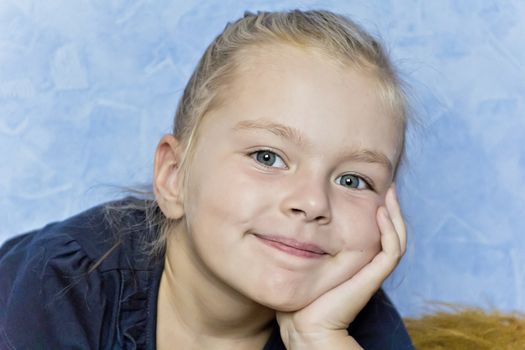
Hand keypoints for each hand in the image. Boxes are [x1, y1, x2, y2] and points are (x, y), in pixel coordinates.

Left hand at [276, 185, 406, 348]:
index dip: (377, 210)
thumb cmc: (299, 296)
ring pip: (396, 238)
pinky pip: (390, 251)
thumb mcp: (302, 261)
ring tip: (389, 193)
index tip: (369, 189)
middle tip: (387, 185)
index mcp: (356, 261)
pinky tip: (381, 213)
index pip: (375, 231)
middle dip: (391, 207)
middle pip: (390, 231)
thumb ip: (304, 243)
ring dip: (395, 214)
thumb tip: (290, 220)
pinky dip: (390, 231)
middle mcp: (367, 264)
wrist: (303, 325)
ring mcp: (371, 271)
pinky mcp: (372, 278)